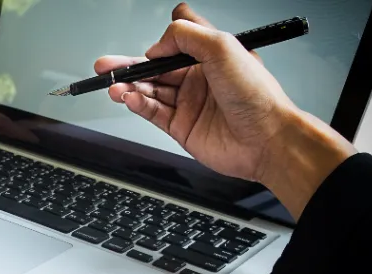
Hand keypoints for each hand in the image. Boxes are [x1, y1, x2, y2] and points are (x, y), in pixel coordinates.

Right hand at [96, 3, 354, 215]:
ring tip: (114, 86)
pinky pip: (153, 112)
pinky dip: (138, 104)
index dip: (162, 41)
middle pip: (155, 68)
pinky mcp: (181, 127)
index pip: (178, 41)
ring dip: (130, 87)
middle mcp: (199, 78)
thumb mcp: (222, 47)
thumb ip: (185, 36)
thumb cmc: (256, 95)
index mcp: (211, 55)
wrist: (265, 138)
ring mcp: (188, 103)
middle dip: (129, 66)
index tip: (152, 45)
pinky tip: (129, 98)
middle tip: (106, 65)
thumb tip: (157, 45)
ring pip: (150, 90)